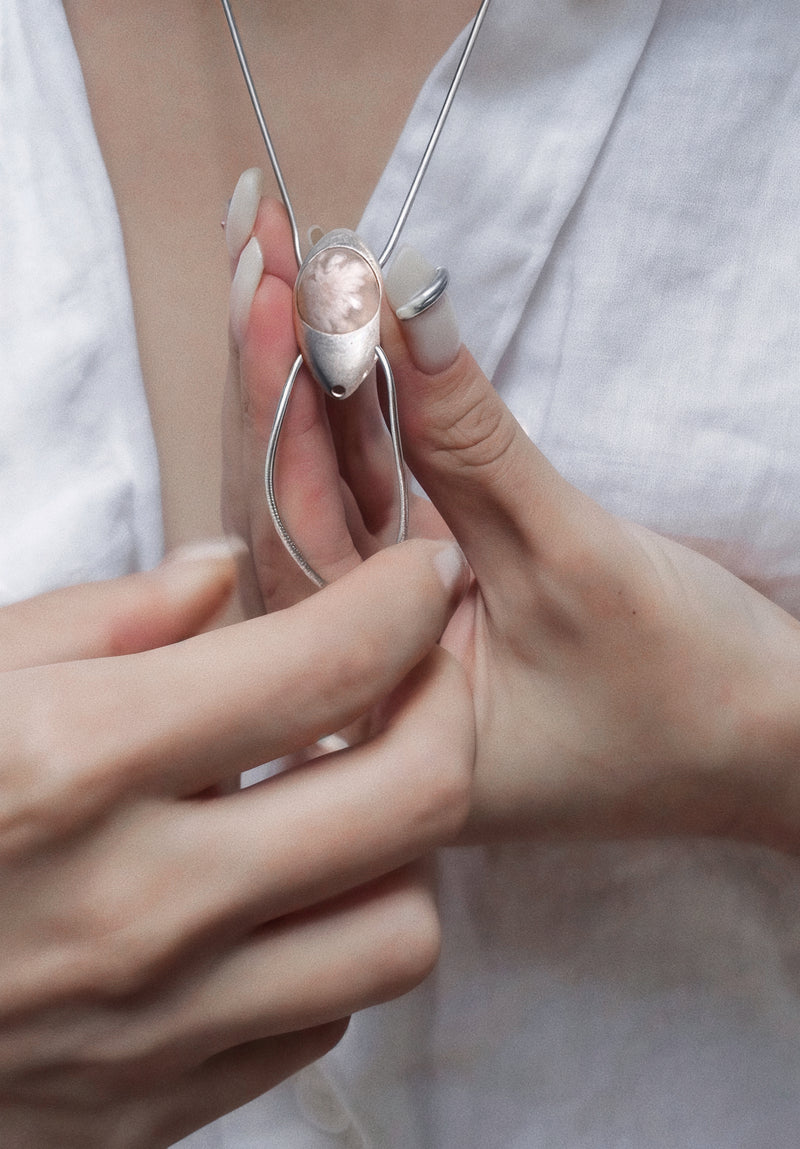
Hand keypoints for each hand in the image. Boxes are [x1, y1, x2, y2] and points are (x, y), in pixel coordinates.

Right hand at [0, 539, 469, 1146]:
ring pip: (397, 931)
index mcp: (78, 763)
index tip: (423, 574)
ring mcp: (152, 1028)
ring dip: (398, 847)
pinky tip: (271, 896)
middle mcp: (139, 904)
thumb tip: (223, 576)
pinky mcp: (143, 1117)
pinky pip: (313, 1022)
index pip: (326, 664)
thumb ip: (102, 618)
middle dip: (447, 703)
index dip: (404, 598)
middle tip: (425, 664)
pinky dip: (324, 948)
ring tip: (348, 791)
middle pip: (410, 798)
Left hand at [224, 188, 799, 850]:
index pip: (295, 536)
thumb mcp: (569, 557)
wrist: (770, 741)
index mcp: (369, 719)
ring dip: (306, 365)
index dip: (279, 400)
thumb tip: (397, 300)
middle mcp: (356, 676)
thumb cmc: (686, 692)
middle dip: (273, 360)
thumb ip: (469, 436)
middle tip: (260, 235)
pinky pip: (374, 483)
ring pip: (324, 480)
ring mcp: (388, 625)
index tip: (275, 284)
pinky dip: (360, 402)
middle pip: (287, 499)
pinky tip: (335, 320)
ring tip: (279, 248)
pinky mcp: (427, 583)